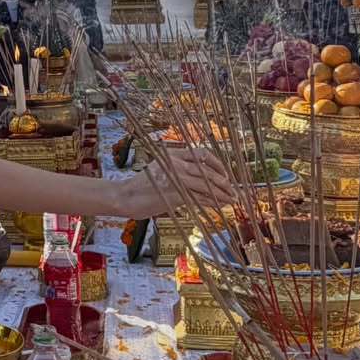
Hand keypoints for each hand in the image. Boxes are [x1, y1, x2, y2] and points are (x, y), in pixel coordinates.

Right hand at [116, 148, 233, 218]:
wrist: (125, 197)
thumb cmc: (143, 186)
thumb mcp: (161, 170)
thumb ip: (179, 170)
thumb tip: (202, 180)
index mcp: (173, 154)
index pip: (202, 154)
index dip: (217, 164)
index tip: (225, 174)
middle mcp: (176, 163)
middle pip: (208, 171)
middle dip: (225, 182)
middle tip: (234, 190)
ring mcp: (176, 178)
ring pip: (207, 185)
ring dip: (222, 193)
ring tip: (231, 199)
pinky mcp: (175, 193)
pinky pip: (199, 197)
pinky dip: (212, 202)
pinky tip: (219, 205)